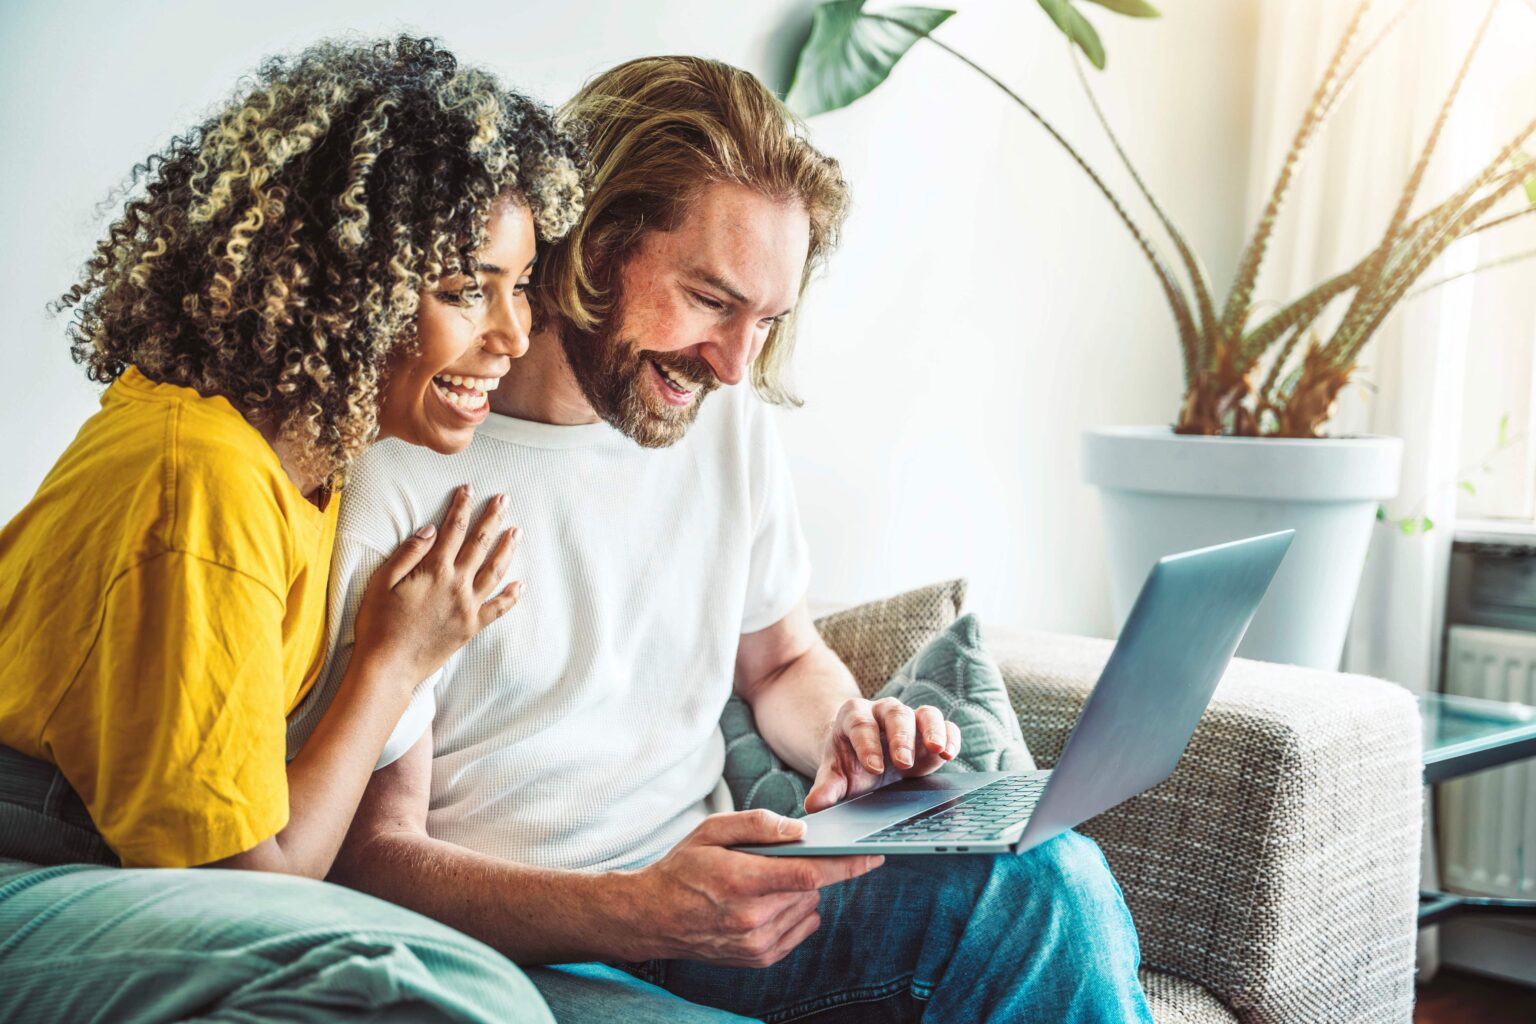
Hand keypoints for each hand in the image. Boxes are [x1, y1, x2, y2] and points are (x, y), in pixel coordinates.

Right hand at [352, 484, 519, 689]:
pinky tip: (521, 585)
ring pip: (495, 571)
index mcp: (434, 570)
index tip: (469, 489)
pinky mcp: (472, 628)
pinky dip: (512, 596)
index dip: (462, 506)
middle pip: (480, 544)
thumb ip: (408, 553)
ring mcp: (467, 607)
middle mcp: (456, 585)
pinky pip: (498, 609)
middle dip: (493, 518)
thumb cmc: (377, 624)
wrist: (388, 667)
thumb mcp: (381, 582)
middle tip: (504, 499)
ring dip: (507, 549)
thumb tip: (430, 529)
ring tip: (517, 531)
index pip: (453, 529)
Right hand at [620, 810, 882, 966]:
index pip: (810, 874)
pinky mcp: (759, 958)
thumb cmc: (683, 867)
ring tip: (764, 881)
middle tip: (781, 858)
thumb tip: (802, 830)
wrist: (653, 918)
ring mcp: (757, 943)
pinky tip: (767, 900)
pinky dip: (795, 911)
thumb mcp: (713, 830)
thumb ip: (758, 824)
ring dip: (800, 891)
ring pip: (808, 908)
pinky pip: (801, 929)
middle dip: (809, 869)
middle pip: (812, 889)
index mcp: (742, 882)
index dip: (847, 865)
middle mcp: (753, 918)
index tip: (874, 855)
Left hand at [804, 698, 960, 812]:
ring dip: (932, 730)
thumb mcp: (835, 775)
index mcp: (854, 717)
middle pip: (895, 715)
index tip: (872, 768)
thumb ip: (826, 788)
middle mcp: (883, 712)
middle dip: (900, 738)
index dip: (867, 745)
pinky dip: (950, 737)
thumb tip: (813, 806)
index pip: (861, 725)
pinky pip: (944, 725)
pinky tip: (950, 754)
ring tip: (937, 750)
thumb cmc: (848, 764)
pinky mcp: (930, 731)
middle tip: (902, 762)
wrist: (864, 757)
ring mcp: (910, 719)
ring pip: (924, 714)